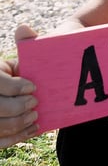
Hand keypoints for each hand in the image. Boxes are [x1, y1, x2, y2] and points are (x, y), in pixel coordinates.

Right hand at [0, 25, 39, 148]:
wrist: (32, 77)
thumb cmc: (29, 66)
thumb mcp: (26, 54)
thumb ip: (27, 42)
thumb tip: (24, 28)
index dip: (14, 87)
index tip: (34, 87)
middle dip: (17, 108)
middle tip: (35, 103)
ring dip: (17, 124)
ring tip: (35, 116)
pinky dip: (15, 137)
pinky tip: (32, 129)